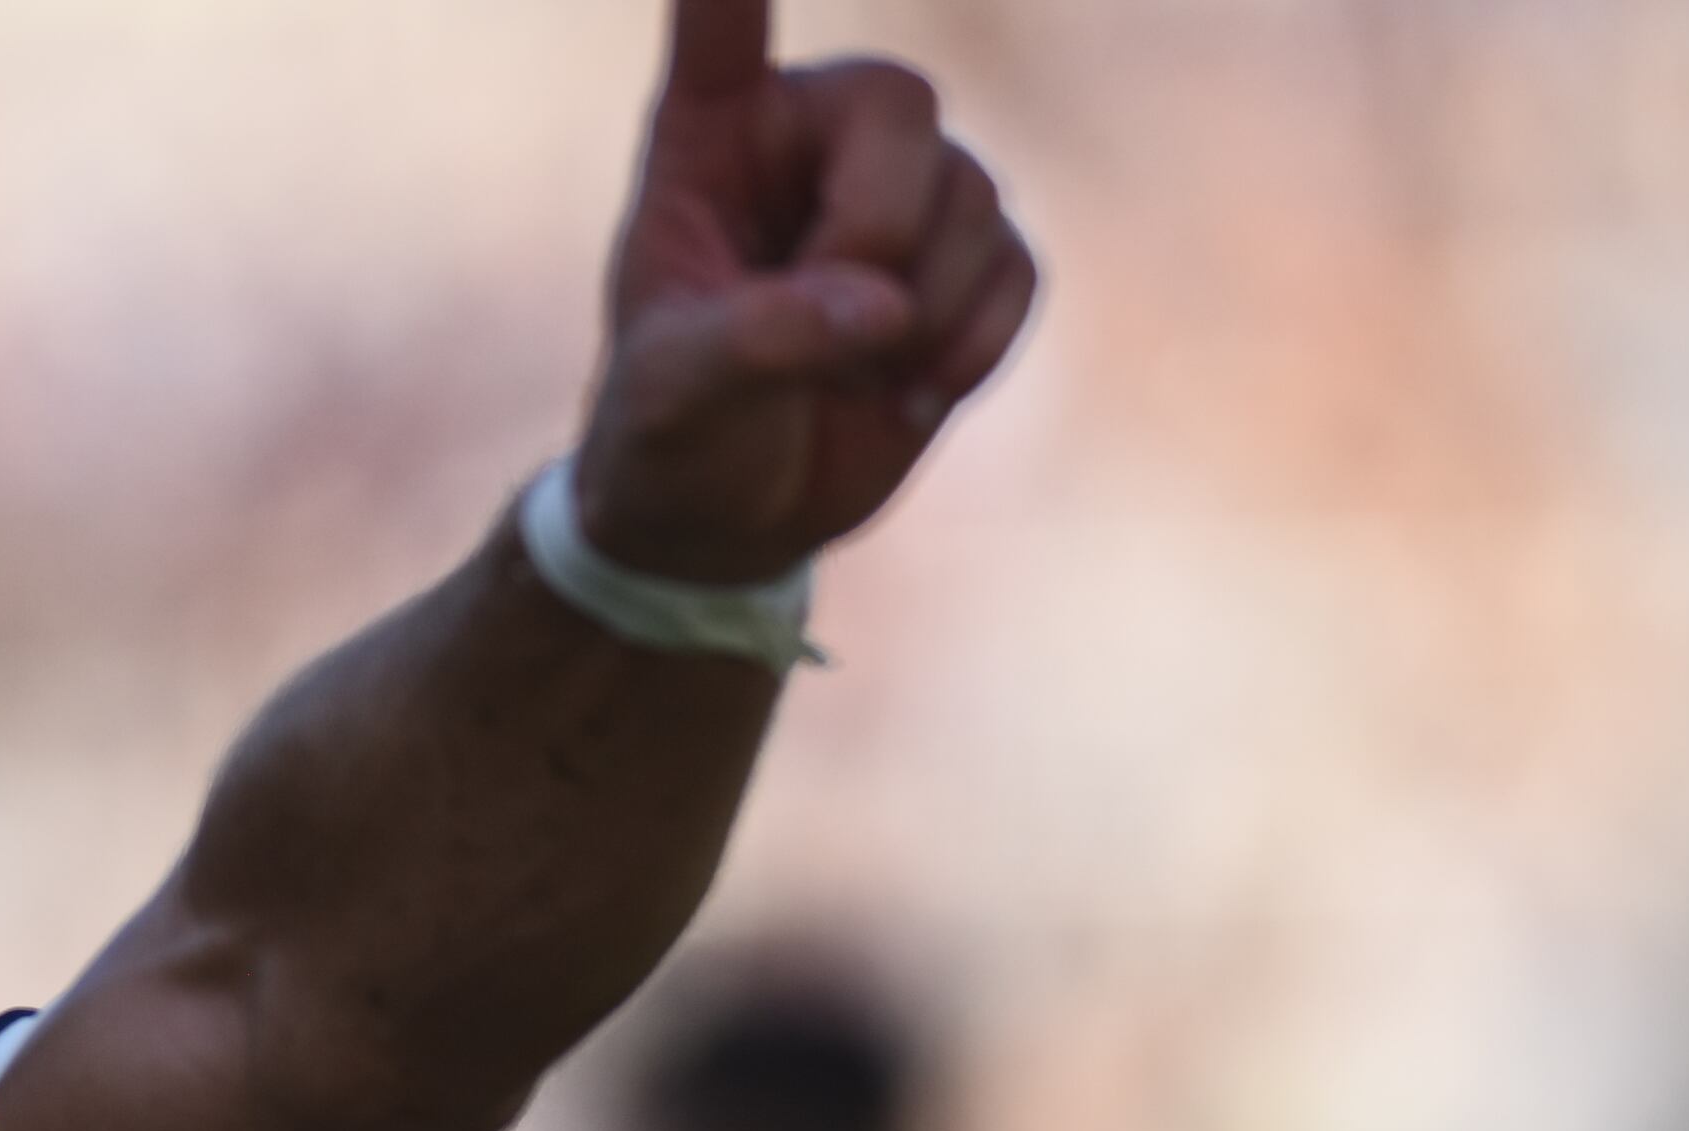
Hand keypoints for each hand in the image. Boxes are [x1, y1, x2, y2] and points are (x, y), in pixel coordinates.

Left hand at [573, 0, 1035, 585]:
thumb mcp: (677, 396)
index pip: (721, 27)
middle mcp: (808, 142)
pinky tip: (907, 393)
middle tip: (838, 317)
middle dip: (881, 223)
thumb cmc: (671, 437)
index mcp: (705, 140)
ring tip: (854, 377)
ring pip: (973, 190)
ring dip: (924, 306)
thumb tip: (879, 307)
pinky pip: (1017, 266)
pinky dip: (972, 343)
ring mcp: (896, 195)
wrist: (725, 522)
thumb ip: (758, 341)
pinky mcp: (964, 263)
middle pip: (902, 103)